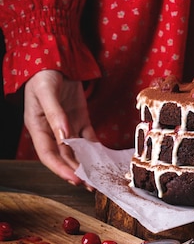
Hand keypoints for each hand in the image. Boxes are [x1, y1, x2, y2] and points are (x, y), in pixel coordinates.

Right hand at [23, 70, 97, 186]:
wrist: (56, 59)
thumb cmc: (44, 75)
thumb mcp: (46, 93)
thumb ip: (55, 114)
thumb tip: (64, 135)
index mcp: (38, 127)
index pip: (48, 154)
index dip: (60, 169)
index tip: (74, 179)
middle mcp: (52, 131)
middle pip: (64, 156)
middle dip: (77, 171)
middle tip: (91, 184)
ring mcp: (67, 125)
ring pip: (77, 150)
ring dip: (87, 164)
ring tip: (98, 178)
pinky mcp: (80, 119)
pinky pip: (88, 137)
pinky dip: (95, 148)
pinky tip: (104, 158)